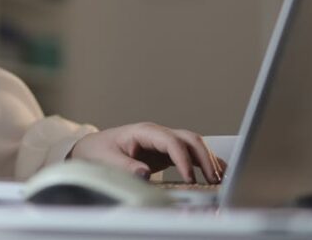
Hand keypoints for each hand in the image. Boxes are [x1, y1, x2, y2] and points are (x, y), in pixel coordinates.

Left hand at [68, 122, 226, 183]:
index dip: (183, 160)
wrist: (93, 148)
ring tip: (218, 179)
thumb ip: (125, 166)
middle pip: (189, 139)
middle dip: (204, 158)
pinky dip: (205, 162)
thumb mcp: (107, 160)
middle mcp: (157, 134)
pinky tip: (217, 172)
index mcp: (144, 132)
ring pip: (193, 145)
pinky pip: (190, 153)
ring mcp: (164, 141)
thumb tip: (144, 173)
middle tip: (213, 179)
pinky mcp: (167, 152)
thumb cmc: (99, 152)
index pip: (171, 142)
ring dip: (208, 160)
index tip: (190, 178)